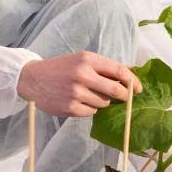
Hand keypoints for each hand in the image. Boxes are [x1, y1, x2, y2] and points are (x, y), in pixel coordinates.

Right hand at [17, 50, 141, 117]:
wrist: (32, 79)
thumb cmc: (61, 68)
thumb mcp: (82, 60)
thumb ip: (104, 67)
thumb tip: (131, 74)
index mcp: (87, 59)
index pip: (119, 71)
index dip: (133, 81)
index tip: (138, 88)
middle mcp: (82, 75)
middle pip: (116, 90)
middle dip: (125, 96)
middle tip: (126, 98)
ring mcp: (76, 93)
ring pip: (104, 103)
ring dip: (103, 101)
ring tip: (89, 94)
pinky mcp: (70, 108)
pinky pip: (92, 112)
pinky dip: (90, 108)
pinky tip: (79, 101)